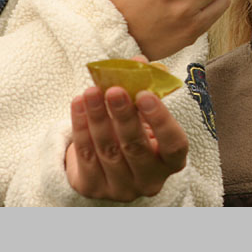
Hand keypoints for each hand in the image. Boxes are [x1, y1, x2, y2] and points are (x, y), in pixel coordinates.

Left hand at [65, 81, 188, 201]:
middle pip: (136, 148)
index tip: (145, 94)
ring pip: (107, 151)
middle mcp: (150, 180)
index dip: (161, 120)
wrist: (106, 162)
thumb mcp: (145, 114)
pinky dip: (80, 127)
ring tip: (91, 91)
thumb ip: (145, 88)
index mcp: (171, 161)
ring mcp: (121, 189)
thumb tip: (139, 63)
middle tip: (114, 90)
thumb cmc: (134, 131)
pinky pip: (85, 155)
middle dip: (124, 116)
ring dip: (98, 118)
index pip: (173, 145)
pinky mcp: (93, 189)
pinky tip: (78, 104)